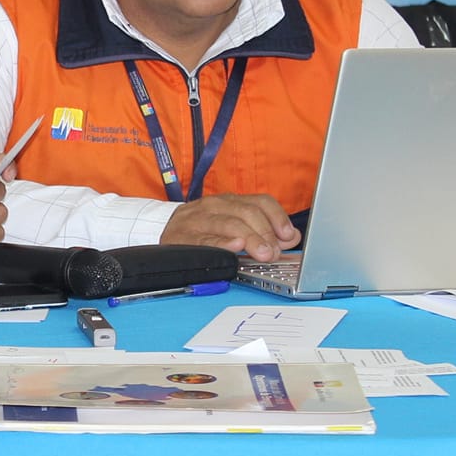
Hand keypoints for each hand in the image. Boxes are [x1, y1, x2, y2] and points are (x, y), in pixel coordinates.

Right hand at [159, 193, 297, 261]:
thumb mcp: (234, 224)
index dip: (277, 218)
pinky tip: (235, 247)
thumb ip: (264, 230)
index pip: (260, 202)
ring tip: (263, 253)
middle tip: (274, 253)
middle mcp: (215, 205)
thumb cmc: (202, 229)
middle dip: (265, 233)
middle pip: (247, 213)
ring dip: (250, 239)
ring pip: (229, 224)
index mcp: (230, 201)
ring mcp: (198, 219)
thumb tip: (292, 237)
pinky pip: (205, 239)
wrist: (163, 231)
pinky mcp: (183, 235)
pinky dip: (222, 243)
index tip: (288, 236)